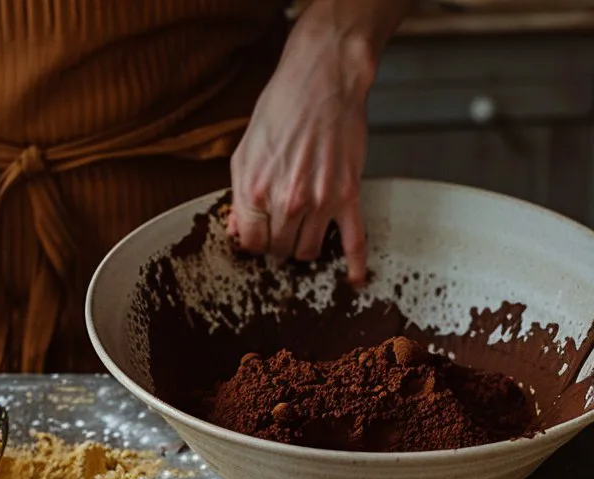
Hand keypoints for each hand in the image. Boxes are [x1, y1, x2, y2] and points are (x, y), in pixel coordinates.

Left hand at [230, 1, 392, 283]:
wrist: (321, 82)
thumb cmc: (281, 109)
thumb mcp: (244, 153)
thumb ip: (240, 198)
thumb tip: (238, 232)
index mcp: (255, 191)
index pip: (252, 244)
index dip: (255, 242)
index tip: (260, 236)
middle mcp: (287, 202)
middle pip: (280, 251)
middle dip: (278, 245)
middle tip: (282, 233)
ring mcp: (319, 202)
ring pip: (309, 251)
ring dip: (305, 248)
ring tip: (305, 235)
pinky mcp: (348, 196)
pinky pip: (353, 241)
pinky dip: (354, 264)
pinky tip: (354, 280)